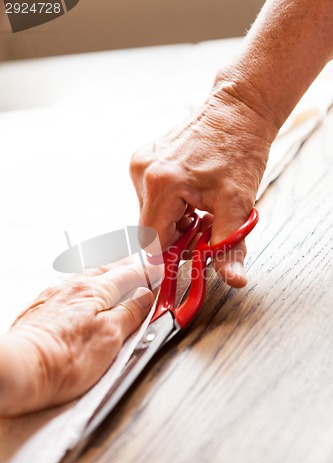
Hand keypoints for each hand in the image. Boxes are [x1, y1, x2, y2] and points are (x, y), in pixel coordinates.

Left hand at [0, 261, 158, 416]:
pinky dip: (86, 285)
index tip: (158, 272)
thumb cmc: (62, 360)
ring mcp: (55, 296)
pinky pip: (70, 287)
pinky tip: (85, 294)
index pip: (130, 275)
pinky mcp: (41, 308)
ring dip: (106, 273)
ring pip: (87, 276)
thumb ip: (131, 313)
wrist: (21, 370)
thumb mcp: (111, 337)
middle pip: (108, 269)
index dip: (148, 273)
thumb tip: (145, 297)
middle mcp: (73, 287)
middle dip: (127, 266)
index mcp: (95, 290)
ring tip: (116, 274)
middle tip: (140, 266)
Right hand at [130, 71, 278, 286]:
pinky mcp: (143, 158)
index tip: (193, 253)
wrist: (239, 111)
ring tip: (200, 208)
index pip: (151, 242)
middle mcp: (143, 172)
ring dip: (173, 221)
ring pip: (149, 214)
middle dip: (176, 236)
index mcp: (161, 184)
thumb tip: (235, 280)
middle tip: (203, 227)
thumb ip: (230, 247)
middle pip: (149, 229)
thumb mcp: (238, 205)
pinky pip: (150, 196)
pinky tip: (190, 195)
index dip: (172, 254)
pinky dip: (169, 204)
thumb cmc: (239, 151)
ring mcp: (140, 163)